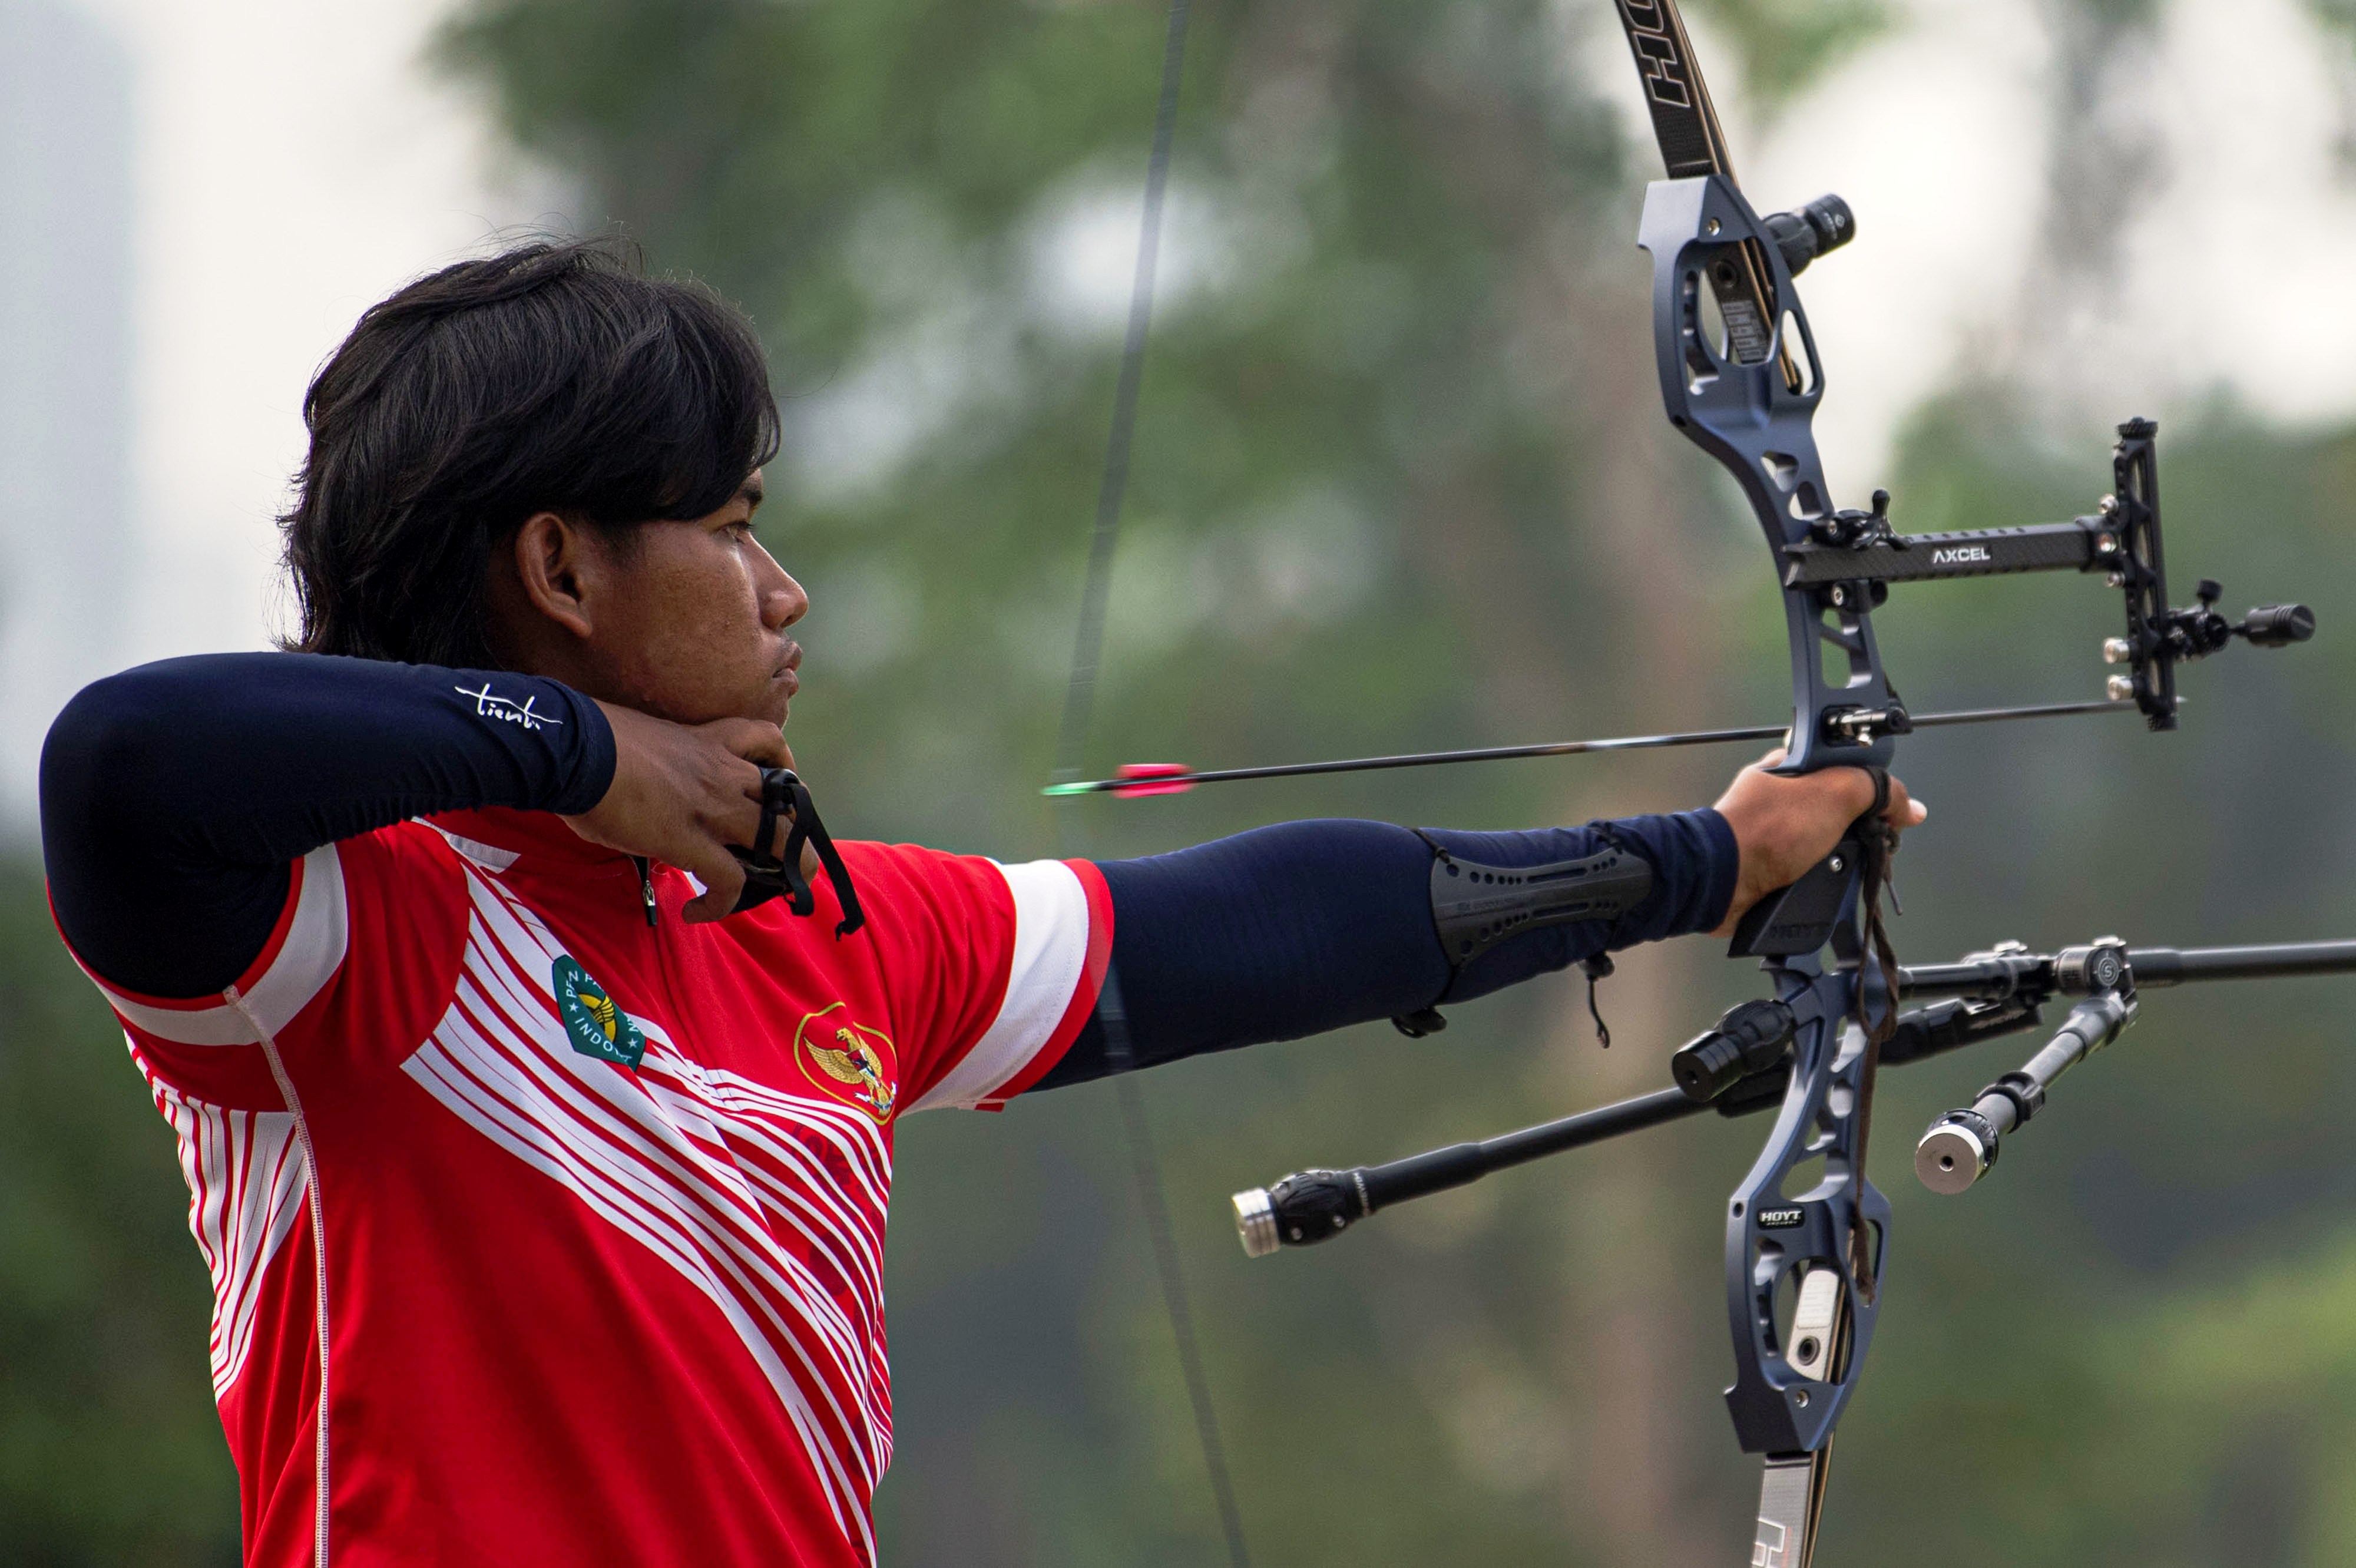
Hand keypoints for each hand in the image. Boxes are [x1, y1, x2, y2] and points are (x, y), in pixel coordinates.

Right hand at [562, 702, 816, 922]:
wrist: (570, 748)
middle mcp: (722, 772)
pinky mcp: (690, 841)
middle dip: (799, 829)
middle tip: (789, 855)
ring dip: (788, 869)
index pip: (767, 740)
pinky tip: (695, 912)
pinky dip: (720, 903)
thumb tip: (649, 790)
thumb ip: (662, 765)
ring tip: (775, 890)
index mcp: (709, 741)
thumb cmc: (590, 740)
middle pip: (790, 798)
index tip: (782, 783)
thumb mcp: (642, 743)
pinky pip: (729, 880)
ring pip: (779, 839)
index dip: (785, 763)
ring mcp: (712, 807)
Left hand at [1708, 748, 1926, 937]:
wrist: (1723, 880)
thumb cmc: (1766, 829)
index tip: (1889, 805)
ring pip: (1829, 841)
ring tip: (1844, 863)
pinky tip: (1825, 879)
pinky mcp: (1772, 863)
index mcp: (1792, 764)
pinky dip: (1823, 876)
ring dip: (1843, 855)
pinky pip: (1812, 868)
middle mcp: (1782, 796)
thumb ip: (1877, 790)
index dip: (1872, 784)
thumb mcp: (1835, 793)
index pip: (1845, 765)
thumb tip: (1910, 806)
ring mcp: (1776, 831)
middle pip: (1842, 807)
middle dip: (1862, 826)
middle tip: (1872, 838)